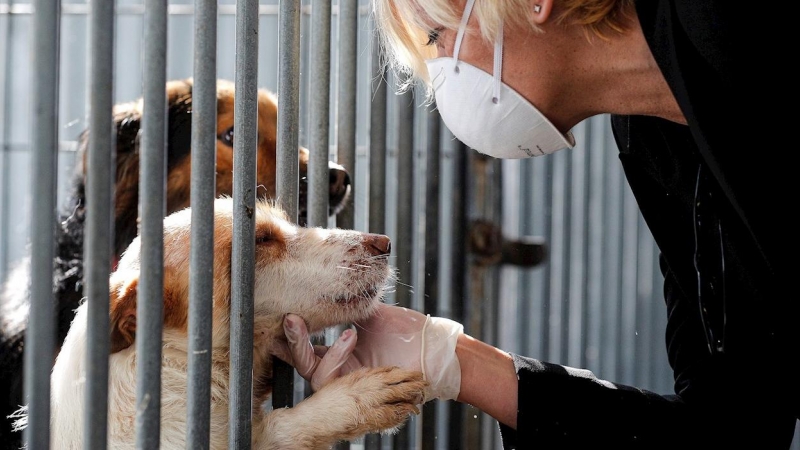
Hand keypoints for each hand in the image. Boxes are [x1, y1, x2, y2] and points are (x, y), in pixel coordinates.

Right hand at [272, 303, 463, 401]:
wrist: (433, 349)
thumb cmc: (410, 333)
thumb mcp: (375, 315)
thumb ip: (352, 304)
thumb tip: (332, 284)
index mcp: (343, 354)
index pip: (310, 349)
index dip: (293, 337)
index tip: (283, 316)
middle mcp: (342, 370)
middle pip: (304, 364)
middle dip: (293, 343)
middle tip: (290, 320)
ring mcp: (349, 382)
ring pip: (314, 375)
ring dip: (320, 350)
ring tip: (344, 330)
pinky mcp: (358, 390)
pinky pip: (331, 379)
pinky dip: (337, 356)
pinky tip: (351, 337)